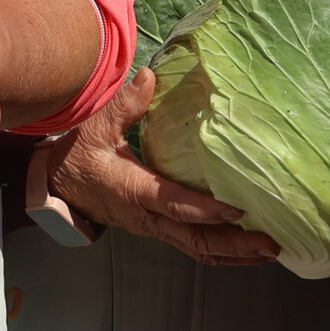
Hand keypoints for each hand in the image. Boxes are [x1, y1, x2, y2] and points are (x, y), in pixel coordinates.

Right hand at [43, 69, 279, 264]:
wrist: (58, 186)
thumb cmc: (78, 155)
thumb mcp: (95, 127)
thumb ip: (125, 105)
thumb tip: (149, 76)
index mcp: (134, 191)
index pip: (174, 205)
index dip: (206, 210)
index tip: (238, 209)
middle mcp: (148, 217)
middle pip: (196, 240)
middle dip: (234, 245)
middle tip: (270, 242)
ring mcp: (155, 228)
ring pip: (198, 249)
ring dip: (234, 254)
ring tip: (269, 250)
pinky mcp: (159, 229)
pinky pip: (193, 246)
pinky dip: (221, 251)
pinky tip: (245, 249)